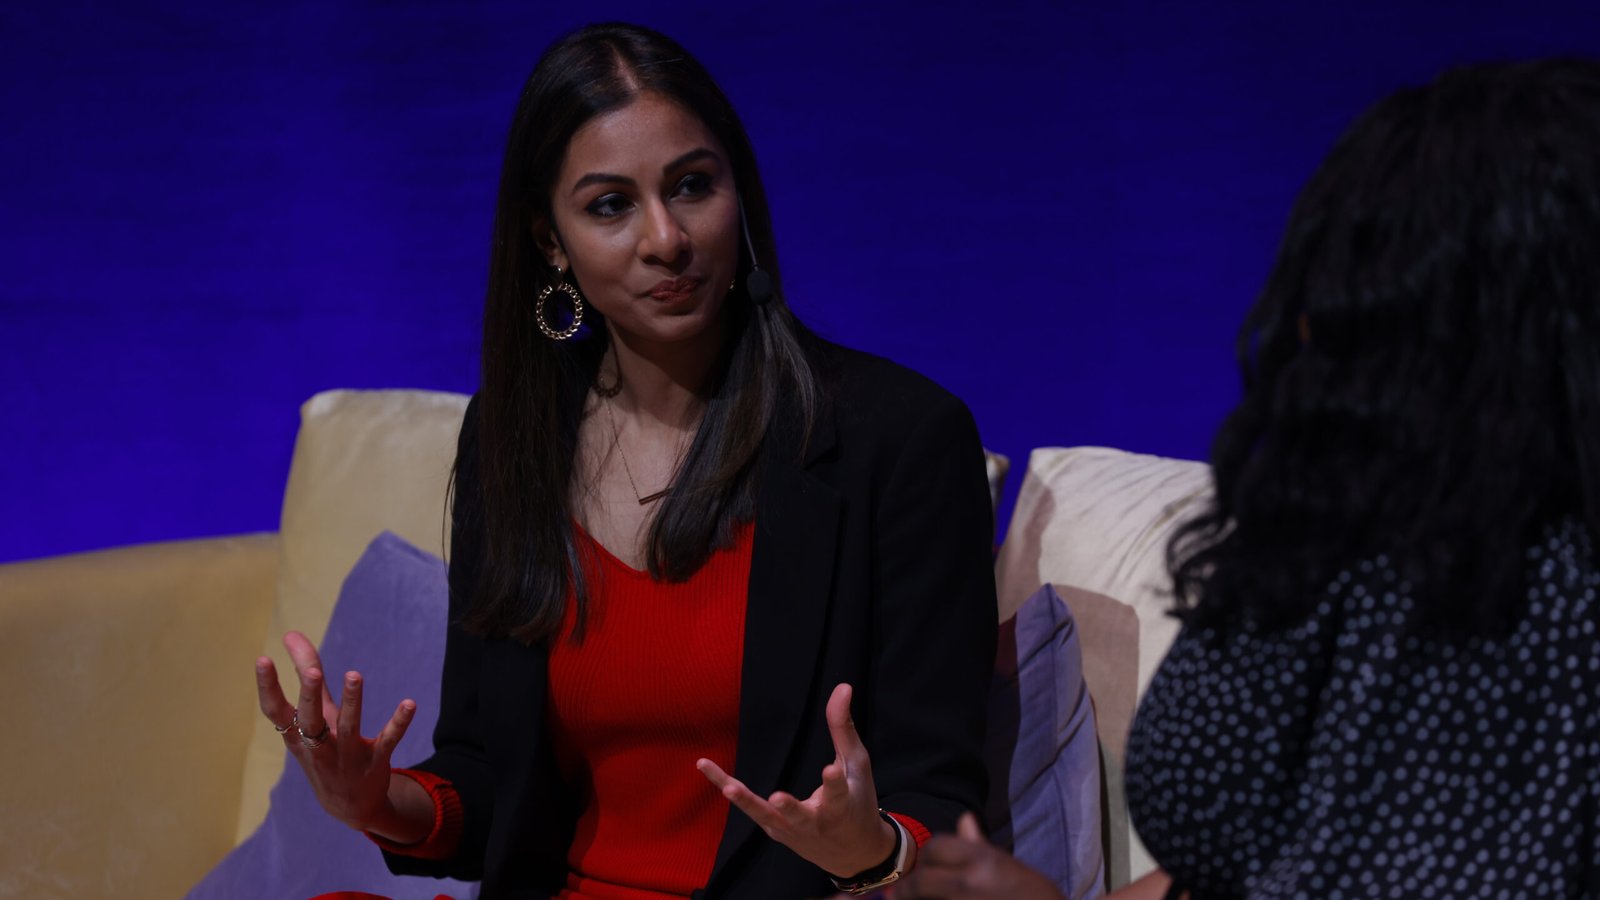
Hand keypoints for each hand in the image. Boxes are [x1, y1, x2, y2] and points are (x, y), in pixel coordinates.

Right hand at [254, 631, 422, 838]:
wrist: (350, 807)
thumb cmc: (325, 750)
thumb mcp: (313, 717)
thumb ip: (306, 675)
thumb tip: (291, 634)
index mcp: (297, 735)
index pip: (276, 711)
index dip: (267, 687)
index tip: (262, 659)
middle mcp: (318, 747)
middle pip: (310, 719)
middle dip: (309, 696)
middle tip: (311, 671)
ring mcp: (346, 757)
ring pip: (349, 728)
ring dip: (352, 702)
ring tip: (354, 674)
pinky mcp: (374, 763)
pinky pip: (387, 741)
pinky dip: (398, 723)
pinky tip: (409, 704)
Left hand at [697, 683, 897, 877]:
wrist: (853, 854)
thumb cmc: (857, 802)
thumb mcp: (856, 765)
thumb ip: (843, 727)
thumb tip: (843, 686)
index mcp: (841, 807)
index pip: (837, 794)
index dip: (833, 783)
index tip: (829, 771)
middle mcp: (815, 823)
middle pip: (799, 816)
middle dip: (789, 808)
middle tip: (777, 799)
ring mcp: (791, 831)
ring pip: (766, 817)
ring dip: (747, 802)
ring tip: (729, 788)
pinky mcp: (774, 831)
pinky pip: (750, 809)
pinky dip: (728, 788)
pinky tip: (705, 767)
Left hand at [891, 813, 1065, 899]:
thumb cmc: (1033, 895)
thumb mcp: (1009, 867)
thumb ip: (979, 846)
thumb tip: (964, 819)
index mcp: (983, 860)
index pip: (936, 847)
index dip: (928, 857)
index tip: (926, 866)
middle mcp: (969, 882)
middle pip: (921, 879)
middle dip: (910, 887)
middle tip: (903, 892)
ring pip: (924, 899)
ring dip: (918, 899)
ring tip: (913, 899)